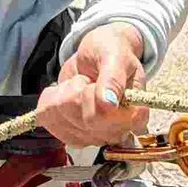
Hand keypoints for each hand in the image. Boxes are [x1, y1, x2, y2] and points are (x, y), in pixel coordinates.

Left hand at [35, 23, 149, 153]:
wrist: (97, 53)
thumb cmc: (111, 51)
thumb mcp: (114, 56)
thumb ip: (112, 79)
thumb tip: (109, 104)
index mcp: (135, 113)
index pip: (110, 120)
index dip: (92, 100)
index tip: (89, 82)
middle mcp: (119, 130)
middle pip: (86, 123)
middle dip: (77, 93)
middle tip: (84, 78)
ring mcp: (98, 135)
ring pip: (68, 124)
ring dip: (63, 98)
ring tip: (77, 84)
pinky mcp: (78, 135)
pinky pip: (55, 127)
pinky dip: (52, 106)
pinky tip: (63, 93)